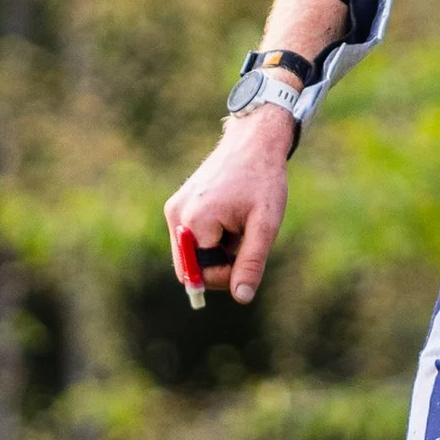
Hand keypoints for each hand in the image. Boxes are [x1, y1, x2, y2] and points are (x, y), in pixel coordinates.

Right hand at [163, 111, 294, 305]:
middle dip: (218, 264)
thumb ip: (251, 262)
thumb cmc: (263, 181)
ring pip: (189, 255)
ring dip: (215, 251)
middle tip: (243, 239)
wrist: (253, 142)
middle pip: (189, 268)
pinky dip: (209, 238)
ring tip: (237, 225)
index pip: (202, 274)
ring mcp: (173, 209)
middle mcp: (177, 215)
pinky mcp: (176, 205)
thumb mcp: (265, 225)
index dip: (229, 273)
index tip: (248, 252)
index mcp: (196, 221)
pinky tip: (228, 217)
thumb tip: (241, 297)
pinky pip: (188, 239)